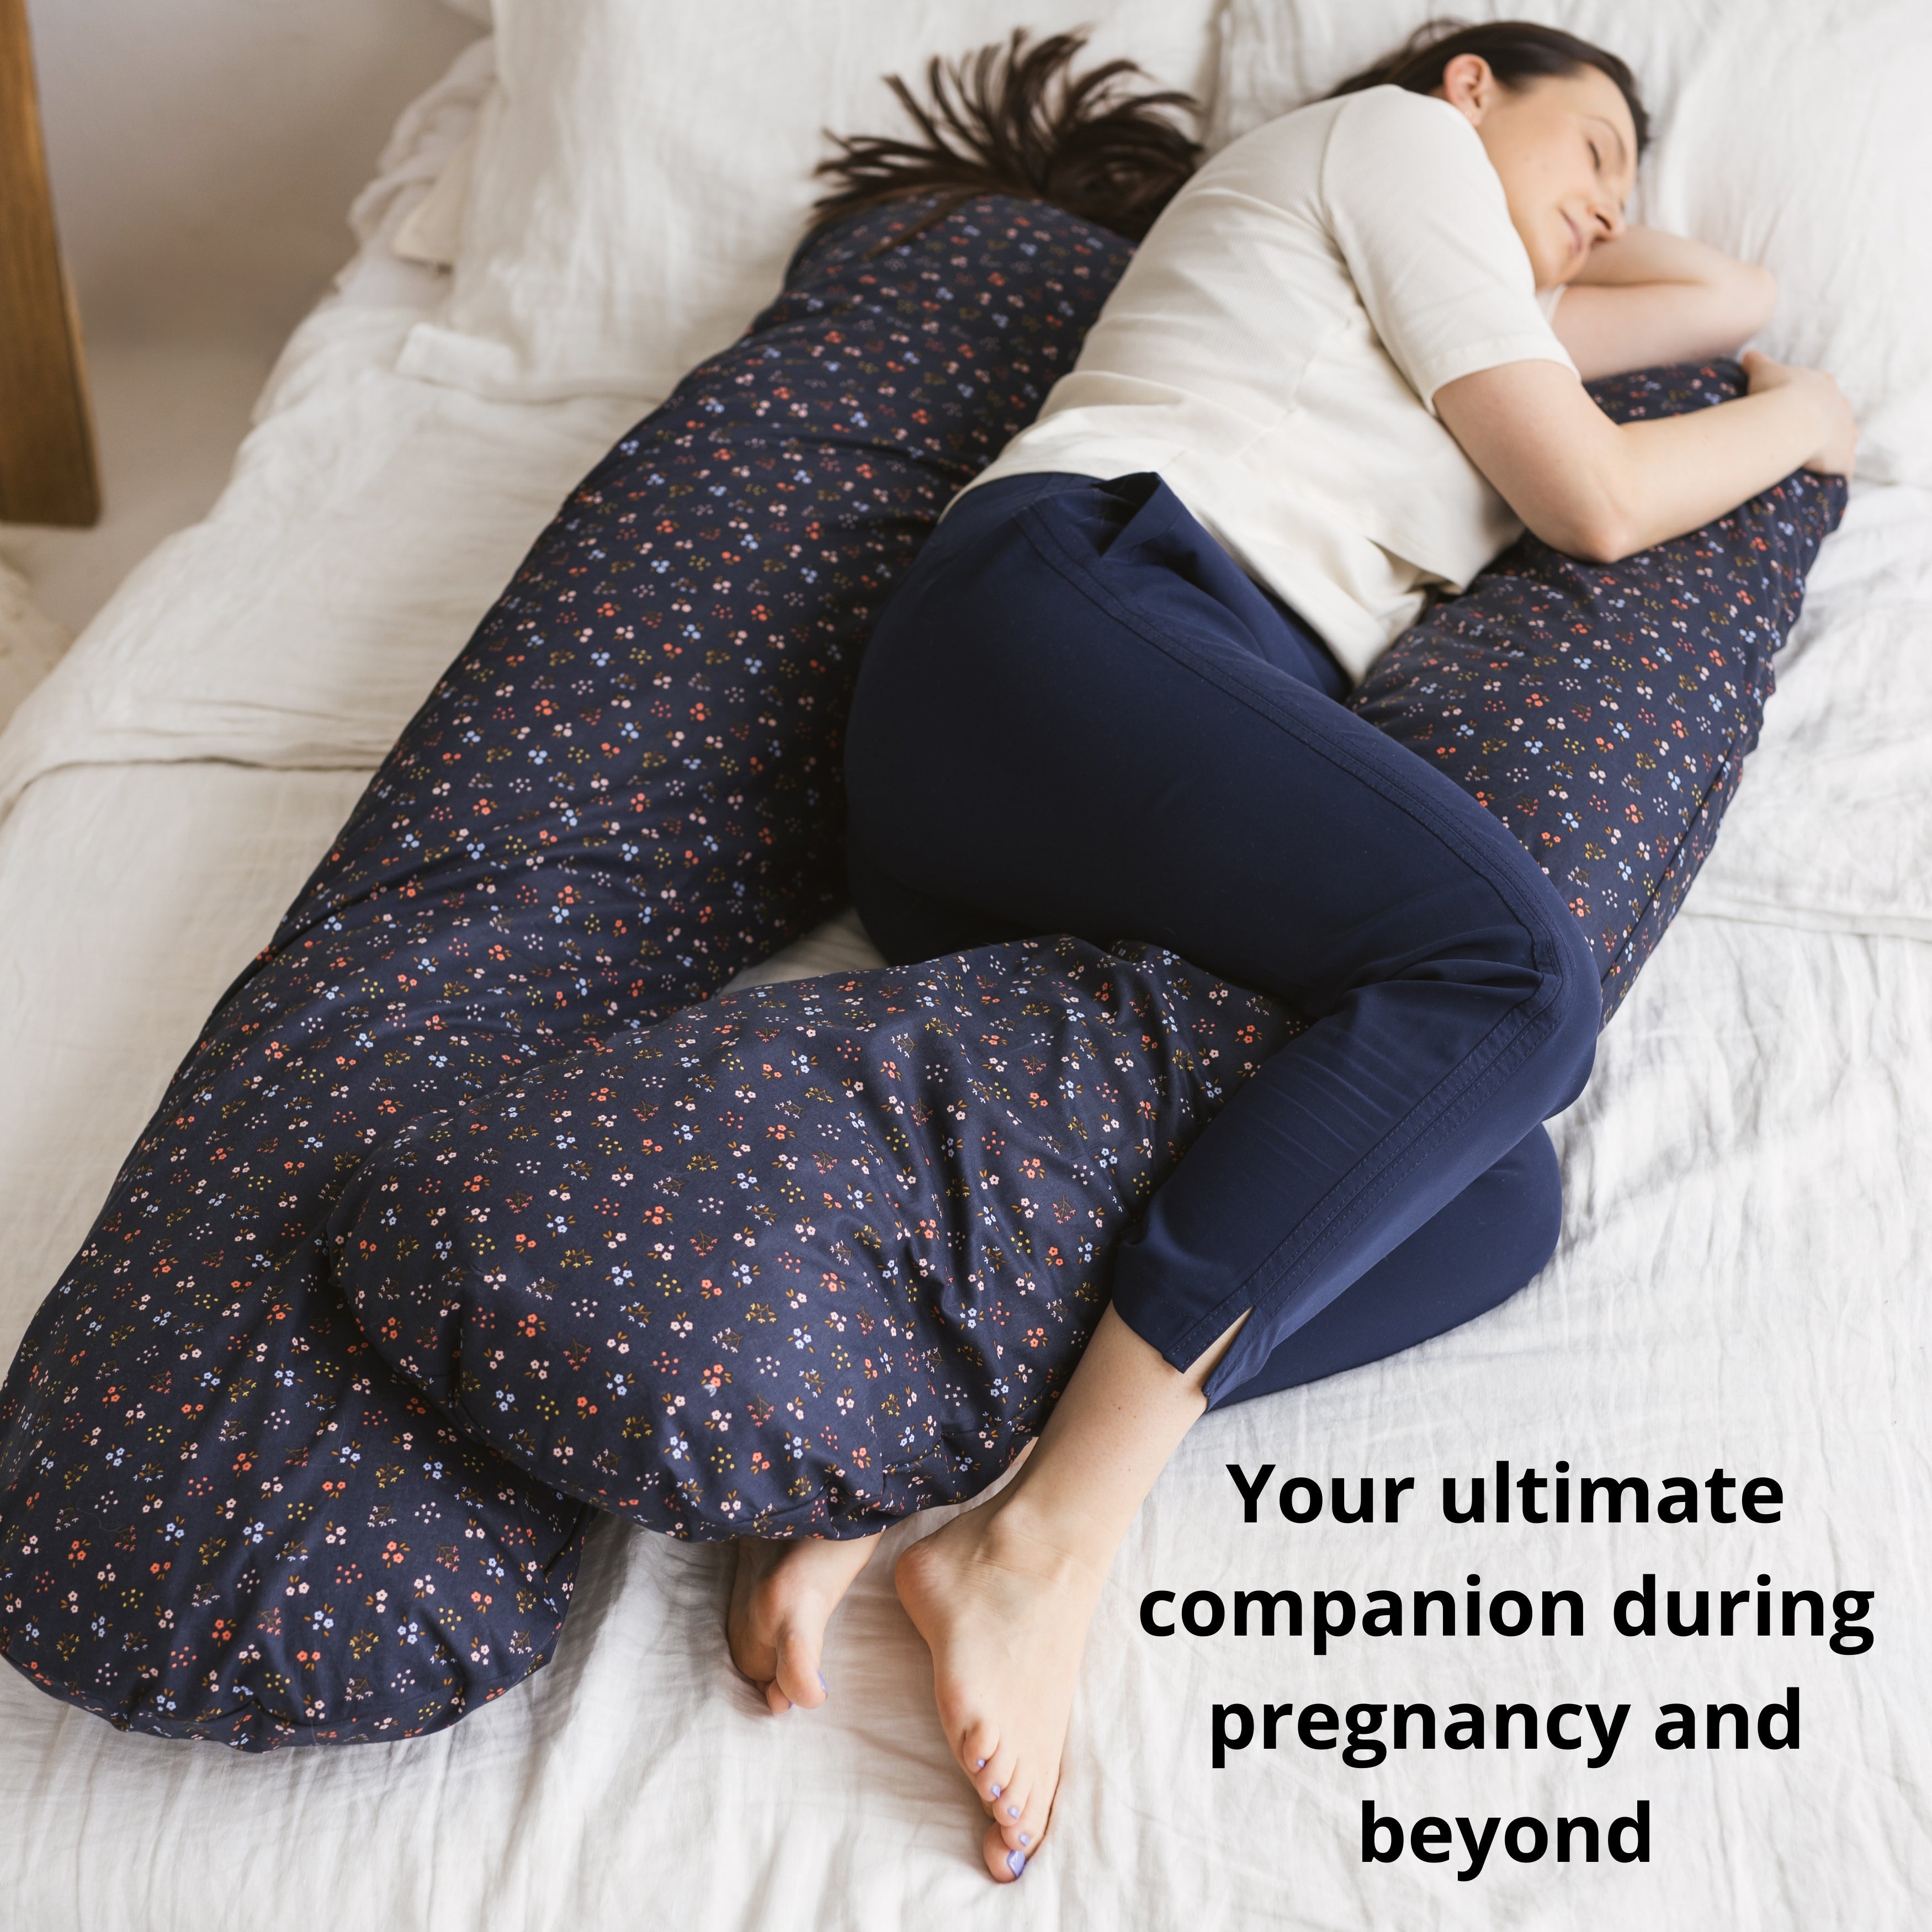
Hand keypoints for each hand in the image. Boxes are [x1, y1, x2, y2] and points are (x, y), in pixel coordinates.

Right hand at [1742, 349, 1857, 477]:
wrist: (1790, 421)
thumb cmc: (1776, 393)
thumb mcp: (1762, 370)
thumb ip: (1757, 362)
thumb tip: (1748, 356)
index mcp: (1823, 385)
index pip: (1819, 390)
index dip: (1806, 399)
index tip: (1792, 407)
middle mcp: (1840, 406)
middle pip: (1836, 414)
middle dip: (1823, 422)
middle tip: (1800, 434)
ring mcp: (1846, 433)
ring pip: (1845, 439)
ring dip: (1833, 446)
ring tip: (1814, 457)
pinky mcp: (1843, 459)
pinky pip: (1843, 469)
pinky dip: (1835, 474)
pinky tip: (1823, 481)